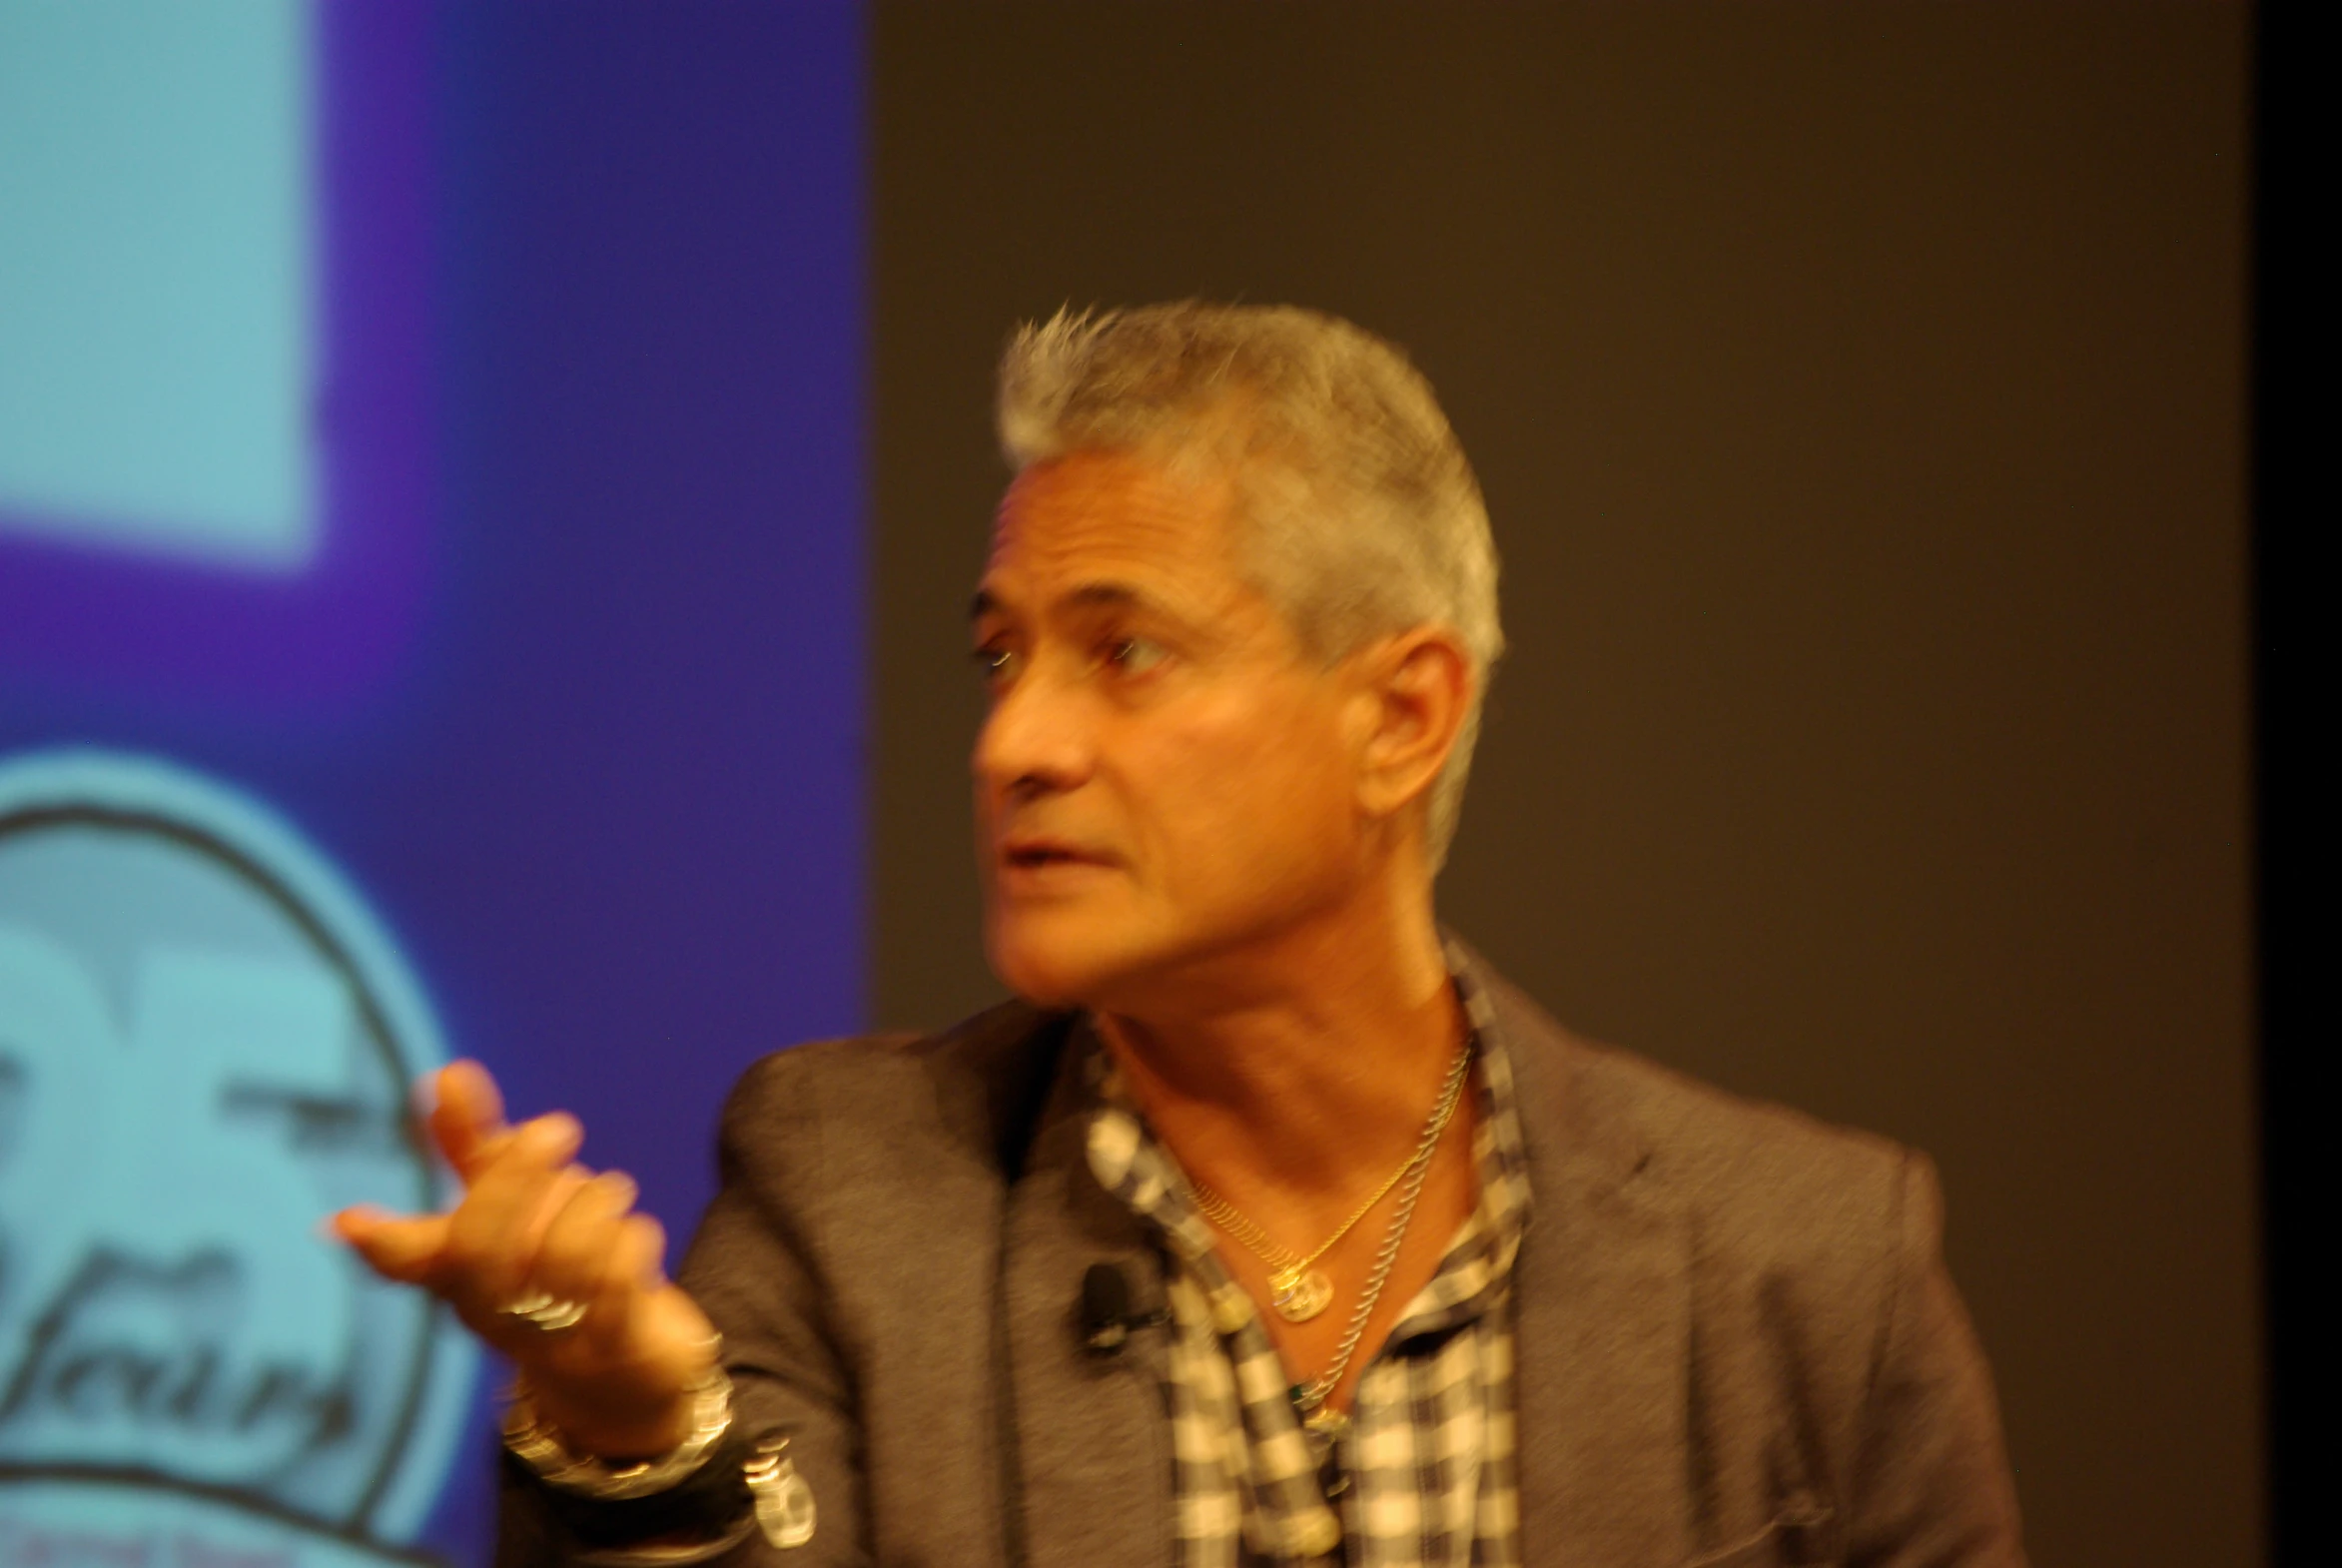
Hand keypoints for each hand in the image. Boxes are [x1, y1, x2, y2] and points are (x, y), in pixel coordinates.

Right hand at [330, 1060, 719, 1457]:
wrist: (620, 1380)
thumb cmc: (556, 1279)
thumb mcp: (519, 1211)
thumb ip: (482, 1146)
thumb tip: (446, 1074)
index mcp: (460, 1276)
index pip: (408, 1261)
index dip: (380, 1242)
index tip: (354, 1221)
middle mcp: (494, 1312)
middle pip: (481, 1248)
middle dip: (515, 1176)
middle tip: (558, 1128)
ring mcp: (551, 1336)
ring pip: (563, 1252)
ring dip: (594, 1200)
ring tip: (608, 1192)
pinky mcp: (613, 1345)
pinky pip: (620, 1278)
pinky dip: (633, 1237)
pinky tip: (635, 1233)